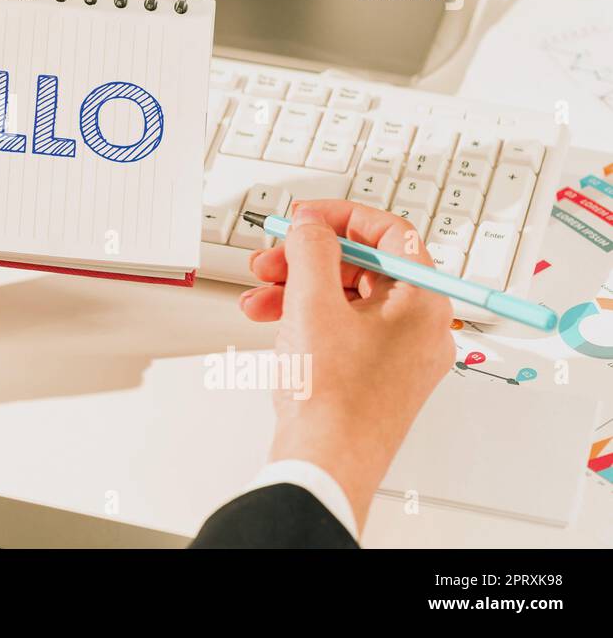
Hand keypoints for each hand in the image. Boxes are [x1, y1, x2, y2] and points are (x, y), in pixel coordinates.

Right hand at [239, 200, 453, 531]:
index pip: (391, 234)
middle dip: (308, 258)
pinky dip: (306, 318)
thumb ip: (311, 250)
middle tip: (272, 259)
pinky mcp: (375, 375)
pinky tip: (272, 322)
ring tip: (258, 296)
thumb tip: (313, 226)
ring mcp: (398, 354)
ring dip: (298, 288)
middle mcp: (420, 326)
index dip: (343, 218)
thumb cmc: (333, 399)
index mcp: (423, 301)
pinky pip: (343, 329)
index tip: (307, 218)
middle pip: (364, 267)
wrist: (325, 464)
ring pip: (347, 299)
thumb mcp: (313, 303)